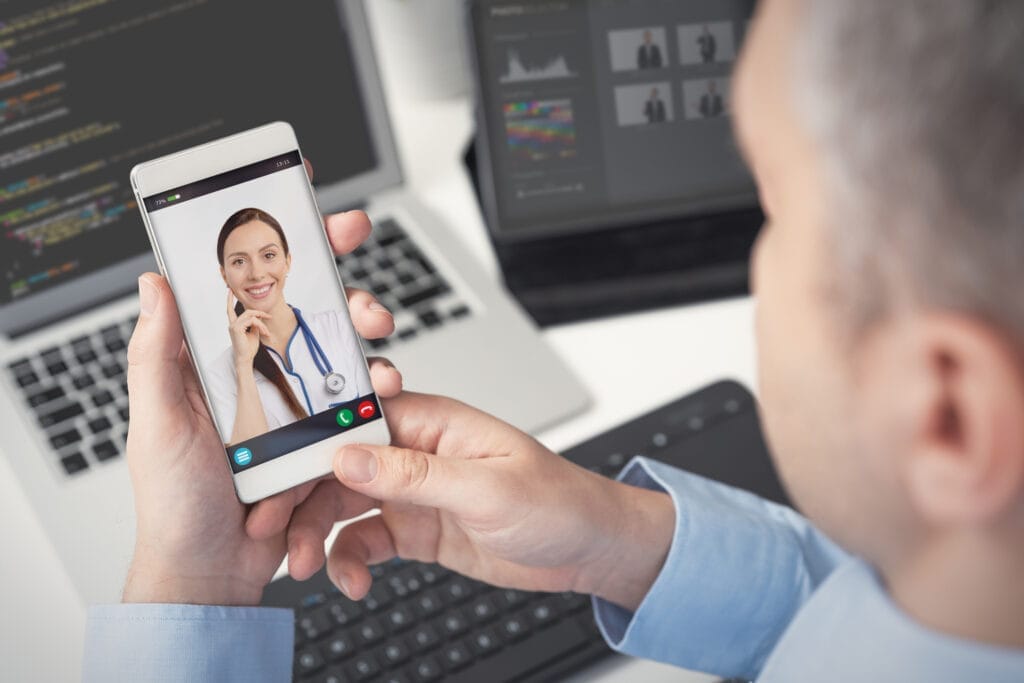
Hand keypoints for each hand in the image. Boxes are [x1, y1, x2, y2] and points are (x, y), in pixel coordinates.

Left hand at [123, 163, 403, 605]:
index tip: (308, 206)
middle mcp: (259, 373)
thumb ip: (157, 353)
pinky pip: (358, 407)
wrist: (211, 573)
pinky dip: (377, 398)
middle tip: (363, 293)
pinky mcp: (323, 439)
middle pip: (310, 310)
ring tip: (380, 358)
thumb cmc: (174, 503)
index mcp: (215, 359)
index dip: (280, 243)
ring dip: (370, 344)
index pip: (248, 285)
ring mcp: (295, 406)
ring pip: (344, 353)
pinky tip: (381, 400)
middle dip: (346, 287)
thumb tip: (156, 282)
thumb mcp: (155, 422)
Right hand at [226, 291, 268, 367]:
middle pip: (248, 311)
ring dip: (262, 323)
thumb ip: (254, 324)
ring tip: (266, 332)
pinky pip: (252, 321)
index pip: (230, 310)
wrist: (246, 358)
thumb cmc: (249, 348)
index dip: (229, 300)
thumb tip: (258, 318)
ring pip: (251, 316)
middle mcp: (232, 324)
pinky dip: (260, 325)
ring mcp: (233, 326)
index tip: (229, 291)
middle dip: (260, 313)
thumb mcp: (254, 333)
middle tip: (269, 317)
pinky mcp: (236, 328)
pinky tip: (263, 333)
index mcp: (235, 325)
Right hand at [265, 393, 676, 611]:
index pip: (351, 420)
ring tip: (307, 571)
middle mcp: (413, 452)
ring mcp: (411, 491)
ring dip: (316, 537)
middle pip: (333, 466)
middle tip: (271, 536)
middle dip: (297, 500)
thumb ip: (415, 473)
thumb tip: (348, 455)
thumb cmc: (556, 501)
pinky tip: (352, 583)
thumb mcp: (488, 488)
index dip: (305, 444)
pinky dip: (349, 562)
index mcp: (430, 422)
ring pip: (340, 506)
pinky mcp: (414, 529)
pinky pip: (364, 541)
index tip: (270, 476)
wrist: (587, 548)